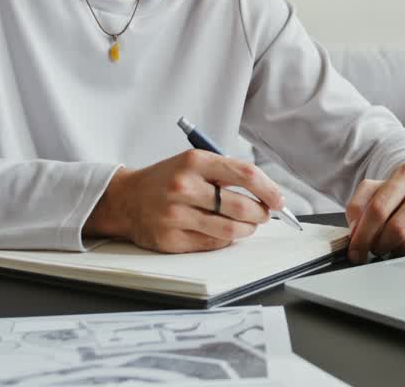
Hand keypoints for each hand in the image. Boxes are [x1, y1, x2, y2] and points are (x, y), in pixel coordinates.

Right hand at [83, 150, 286, 252]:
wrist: (126, 198)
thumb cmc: (167, 179)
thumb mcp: (193, 163)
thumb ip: (226, 173)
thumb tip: (267, 194)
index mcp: (194, 161)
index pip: (244, 173)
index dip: (268, 189)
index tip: (279, 200)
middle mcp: (184, 186)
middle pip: (240, 206)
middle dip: (261, 214)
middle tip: (264, 215)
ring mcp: (175, 214)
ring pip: (229, 229)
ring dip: (246, 229)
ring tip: (247, 225)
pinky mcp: (170, 238)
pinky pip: (212, 243)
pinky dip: (226, 239)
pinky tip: (224, 232)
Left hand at [344, 163, 404, 263]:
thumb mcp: (379, 191)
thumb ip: (359, 205)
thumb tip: (355, 230)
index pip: (377, 209)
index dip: (362, 235)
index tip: (355, 250)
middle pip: (395, 229)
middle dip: (378, 246)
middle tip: (374, 250)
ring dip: (396, 252)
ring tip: (393, 247)